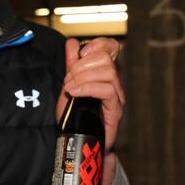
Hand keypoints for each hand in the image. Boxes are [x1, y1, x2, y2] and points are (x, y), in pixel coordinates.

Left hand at [56, 37, 125, 184]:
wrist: (78, 142)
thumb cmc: (74, 116)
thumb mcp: (68, 85)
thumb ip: (71, 65)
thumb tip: (72, 43)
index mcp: (103, 73)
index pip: (112, 48)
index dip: (98, 44)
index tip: (81, 51)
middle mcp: (114, 82)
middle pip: (106, 58)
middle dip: (81, 65)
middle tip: (68, 79)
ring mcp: (117, 96)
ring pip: (108, 72)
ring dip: (82, 77)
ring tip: (69, 88)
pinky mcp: (115, 110)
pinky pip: (107, 90)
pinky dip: (87, 88)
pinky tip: (73, 92)